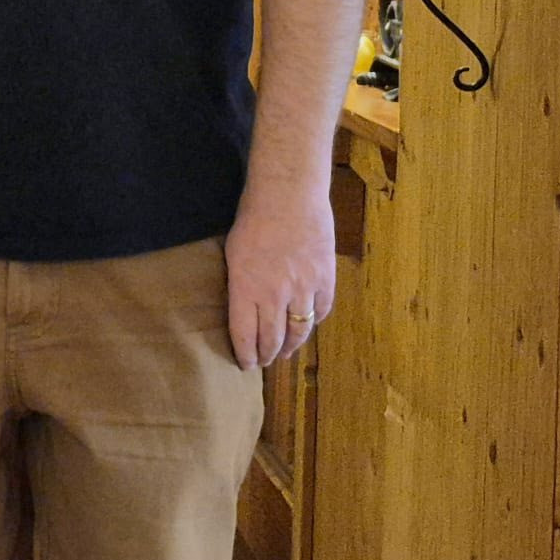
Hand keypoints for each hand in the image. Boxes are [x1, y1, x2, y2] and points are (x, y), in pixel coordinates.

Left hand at [223, 177, 334, 367]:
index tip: (245, 364)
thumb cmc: (253, 218)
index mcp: (246, 288)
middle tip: (265, 362)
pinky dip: (314, 321)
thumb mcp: (234, 252)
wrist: (289, 195)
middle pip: (272, 339)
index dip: (246, 354)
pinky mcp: (325, 280)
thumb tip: (244, 308)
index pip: (244, 335)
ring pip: (299, 331)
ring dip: (291, 345)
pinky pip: (321, 311)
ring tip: (285, 351)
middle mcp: (275, 295)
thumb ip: (240, 284)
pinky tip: (308, 325)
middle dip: (267, 355)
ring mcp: (303, 289)